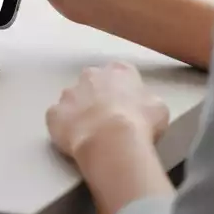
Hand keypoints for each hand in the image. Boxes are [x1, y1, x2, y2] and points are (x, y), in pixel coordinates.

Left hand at [46, 62, 169, 161]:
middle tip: (107, 121)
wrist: (113, 140)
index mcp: (119, 70)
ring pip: (72, 100)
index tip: (126, 107)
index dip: (123, 91)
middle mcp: (90, 75)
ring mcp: (68, 93)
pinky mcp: (54, 113)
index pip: (120, 73)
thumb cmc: (140, 123)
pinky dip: (64, 129)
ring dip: (79, 113)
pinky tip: (74, 142)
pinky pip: (57, 119)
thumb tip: (144, 106)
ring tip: (91, 135)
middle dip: (97, 97)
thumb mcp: (159, 109)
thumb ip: (147, 100)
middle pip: (92, 82)